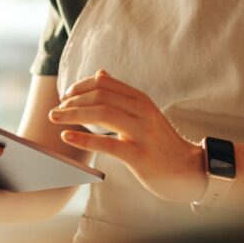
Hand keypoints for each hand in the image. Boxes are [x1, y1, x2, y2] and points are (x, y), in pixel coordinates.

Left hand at [48, 71, 206, 202]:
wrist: (188, 169)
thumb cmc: (160, 142)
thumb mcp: (144, 113)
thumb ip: (122, 94)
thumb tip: (100, 73)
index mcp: (141, 99)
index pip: (105, 83)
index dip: (80, 87)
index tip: (65, 96)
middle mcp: (142, 111)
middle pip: (100, 96)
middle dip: (72, 101)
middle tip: (55, 110)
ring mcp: (142, 132)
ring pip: (102, 114)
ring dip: (73, 114)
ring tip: (55, 119)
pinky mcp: (139, 155)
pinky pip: (107, 144)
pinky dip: (84, 139)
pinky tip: (67, 137)